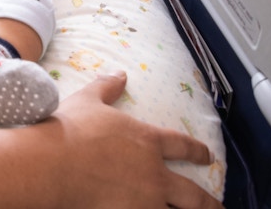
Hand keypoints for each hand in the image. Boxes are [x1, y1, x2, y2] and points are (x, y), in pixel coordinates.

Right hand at [41, 72, 221, 208]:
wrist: (54, 163)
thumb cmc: (71, 129)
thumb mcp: (89, 101)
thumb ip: (107, 87)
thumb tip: (120, 74)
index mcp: (147, 141)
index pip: (182, 146)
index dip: (197, 152)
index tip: (206, 156)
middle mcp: (154, 174)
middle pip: (192, 194)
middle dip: (207, 203)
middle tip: (216, 207)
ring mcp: (144, 201)